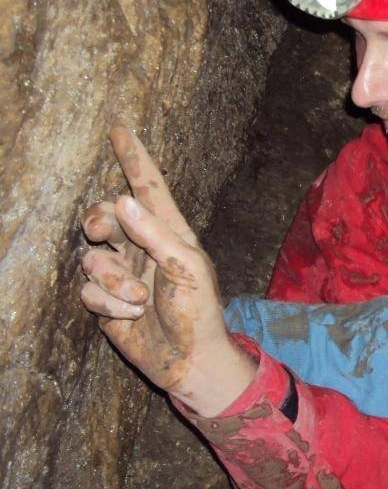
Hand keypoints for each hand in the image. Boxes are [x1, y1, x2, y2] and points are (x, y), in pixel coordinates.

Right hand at [80, 127, 254, 415]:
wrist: (188, 359)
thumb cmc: (199, 311)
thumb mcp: (185, 268)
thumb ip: (154, 234)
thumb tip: (122, 201)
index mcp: (170, 232)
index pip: (148, 187)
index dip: (134, 159)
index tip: (120, 130)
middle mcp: (143, 246)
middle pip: (104, 215)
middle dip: (98, 221)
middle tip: (100, 230)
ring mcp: (122, 272)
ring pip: (92, 256)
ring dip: (112, 279)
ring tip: (138, 299)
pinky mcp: (105, 299)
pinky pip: (88, 290)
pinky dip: (107, 303)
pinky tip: (129, 315)